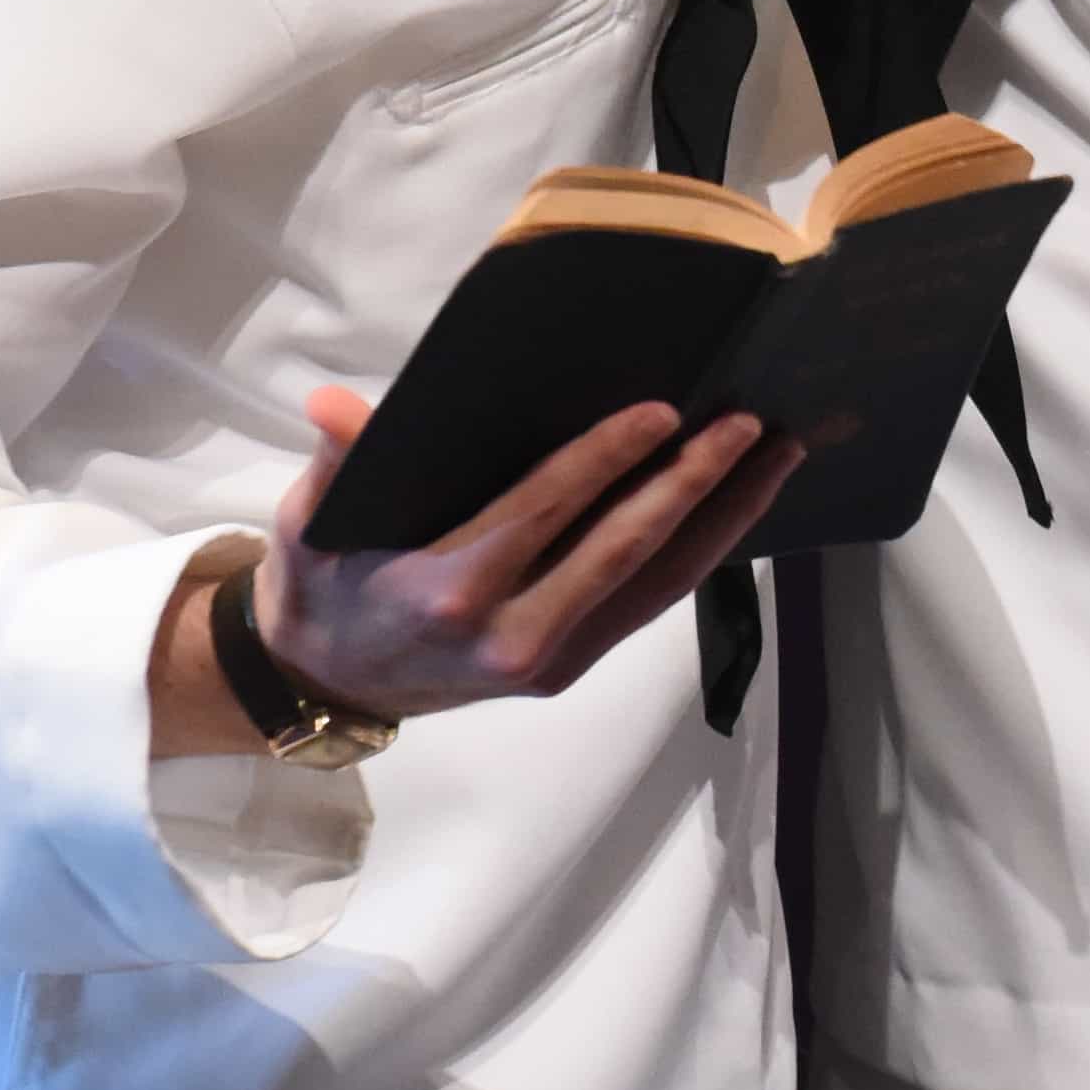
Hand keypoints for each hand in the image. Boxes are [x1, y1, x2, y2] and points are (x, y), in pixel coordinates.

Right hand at [148, 384, 801, 757]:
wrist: (327, 684)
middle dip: (693, 482)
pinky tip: (741, 501)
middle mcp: (511, 636)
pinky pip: (650, 602)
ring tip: (779, 451)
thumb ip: (332, 463)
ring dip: (725, 516)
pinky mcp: (570, 667)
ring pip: (658, 582)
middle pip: (623, 548)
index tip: (662, 412)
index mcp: (447, 592)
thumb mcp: (311, 526)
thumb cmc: (323, 587)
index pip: (545, 511)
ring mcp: (549, 658)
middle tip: (749, 421)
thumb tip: (335, 405)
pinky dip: (703, 551)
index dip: (607, 460)